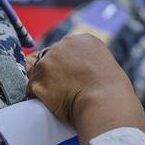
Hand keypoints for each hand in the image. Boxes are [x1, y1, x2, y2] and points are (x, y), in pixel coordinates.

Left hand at [27, 34, 144, 144]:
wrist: (105, 104)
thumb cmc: (112, 91)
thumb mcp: (105, 65)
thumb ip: (88, 61)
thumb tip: (80, 72)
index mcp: (82, 40)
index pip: (64, 48)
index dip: (65, 64)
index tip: (70, 77)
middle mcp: (62, 45)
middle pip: (48, 57)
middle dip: (52, 72)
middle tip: (64, 89)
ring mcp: (48, 62)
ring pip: (37, 73)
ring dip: (43, 85)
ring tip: (59, 98)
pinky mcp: (38, 80)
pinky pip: (31, 89)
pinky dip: (38, 97)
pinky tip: (51, 104)